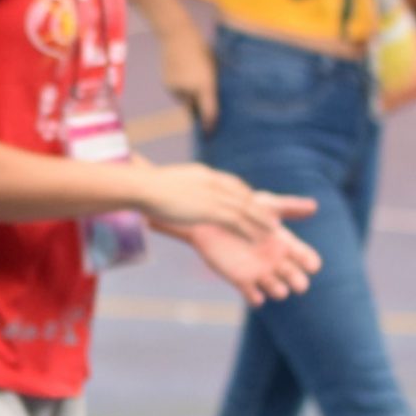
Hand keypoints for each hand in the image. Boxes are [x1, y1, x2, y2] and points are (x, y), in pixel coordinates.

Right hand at [134, 160, 317, 242]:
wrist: (143, 187)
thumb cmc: (146, 186)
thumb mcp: (166, 183)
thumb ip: (176, 188)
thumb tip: (169, 193)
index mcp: (204, 175)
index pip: (231, 184)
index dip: (244, 195)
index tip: (252, 204)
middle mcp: (213, 183)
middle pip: (244, 195)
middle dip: (259, 208)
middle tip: (271, 218)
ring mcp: (213, 196)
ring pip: (245, 209)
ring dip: (260, 221)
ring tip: (272, 231)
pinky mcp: (211, 210)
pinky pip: (237, 222)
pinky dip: (249, 231)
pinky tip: (256, 240)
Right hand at [159, 15, 218, 129]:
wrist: (176, 35)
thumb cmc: (200, 48)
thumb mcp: (212, 65)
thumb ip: (211, 85)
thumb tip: (210, 99)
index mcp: (205, 84)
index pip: (208, 110)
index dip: (209, 123)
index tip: (210, 133)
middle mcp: (190, 89)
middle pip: (194, 107)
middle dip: (198, 107)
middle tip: (201, 97)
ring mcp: (177, 88)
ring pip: (184, 99)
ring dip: (188, 94)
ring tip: (190, 75)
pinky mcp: (167, 85)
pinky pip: (176, 92)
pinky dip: (180, 88)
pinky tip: (181, 72)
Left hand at [190, 217, 320, 306]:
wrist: (210, 221)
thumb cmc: (239, 210)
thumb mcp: (266, 206)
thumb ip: (288, 207)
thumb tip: (315, 206)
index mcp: (285, 244)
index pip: (305, 258)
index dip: (310, 263)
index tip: (313, 266)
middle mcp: (275, 261)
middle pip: (295, 278)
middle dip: (298, 282)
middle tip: (298, 283)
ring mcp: (259, 272)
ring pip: (277, 290)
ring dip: (278, 291)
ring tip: (278, 289)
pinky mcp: (241, 280)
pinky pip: (253, 296)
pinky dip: (256, 299)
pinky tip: (256, 295)